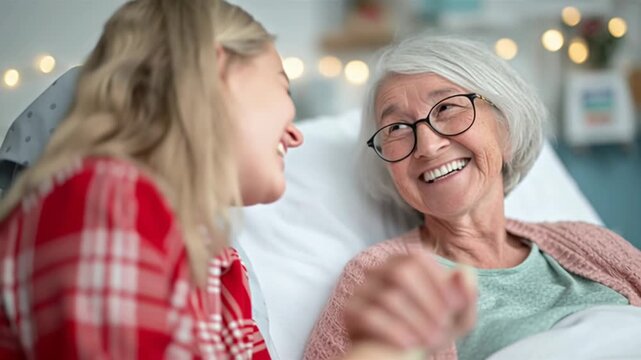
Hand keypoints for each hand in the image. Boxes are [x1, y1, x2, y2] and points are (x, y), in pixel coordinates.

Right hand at [345, 251, 476, 352]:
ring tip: (430, 341)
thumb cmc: (430, 329)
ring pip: (387, 297)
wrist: (400, 354)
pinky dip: (392, 331)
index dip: (438, 281)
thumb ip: (466, 293)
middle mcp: (379, 270)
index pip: (417, 258)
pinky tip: (408, 346)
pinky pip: (368, 316)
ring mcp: (362, 290)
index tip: (454, 307)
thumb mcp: (456, 316)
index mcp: (403, 262)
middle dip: (427, 302)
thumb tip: (464, 270)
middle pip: (400, 273)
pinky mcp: (350, 311)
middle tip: (442, 328)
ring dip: (415, 321)